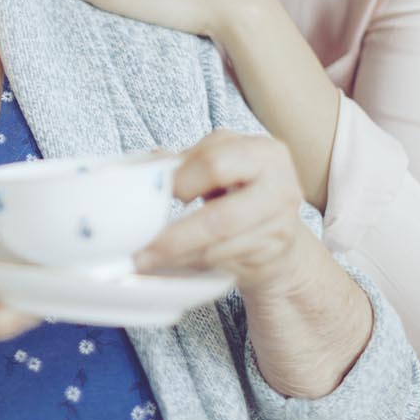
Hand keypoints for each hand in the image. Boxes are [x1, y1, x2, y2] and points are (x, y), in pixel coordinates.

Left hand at [133, 131, 315, 296]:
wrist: (279, 224)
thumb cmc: (239, 185)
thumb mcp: (220, 160)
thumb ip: (186, 162)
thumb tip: (143, 169)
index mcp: (264, 153)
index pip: (215, 165)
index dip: (181, 181)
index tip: (155, 192)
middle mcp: (280, 190)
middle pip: (219, 218)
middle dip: (174, 237)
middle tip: (139, 247)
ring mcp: (279, 227)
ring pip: (217, 249)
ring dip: (176, 257)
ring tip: (143, 259)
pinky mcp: (272, 257)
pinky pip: (222, 264)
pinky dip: (189, 266)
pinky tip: (167, 265)